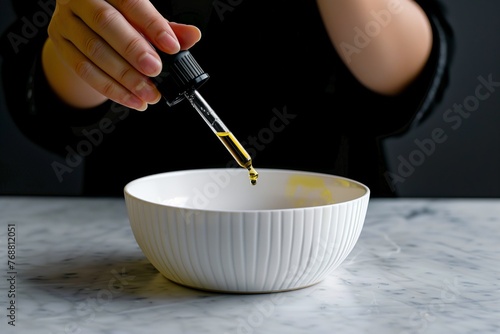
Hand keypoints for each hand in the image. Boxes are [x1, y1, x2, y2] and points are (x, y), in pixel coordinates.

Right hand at [45, 0, 201, 109]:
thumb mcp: (143, 19)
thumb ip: (167, 27)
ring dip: (125, 76)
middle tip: (155, 70)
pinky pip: (84, 70)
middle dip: (133, 50)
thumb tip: (192, 36)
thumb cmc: (120, 19)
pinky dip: (111, 89)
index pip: (130, 2)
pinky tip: (133, 99)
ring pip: (94, 50)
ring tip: (149, 93)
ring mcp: (67, 22)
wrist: (85, 26)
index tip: (171, 47)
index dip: (152, 25)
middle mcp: (82, 0)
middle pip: (106, 23)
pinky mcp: (61, 45)